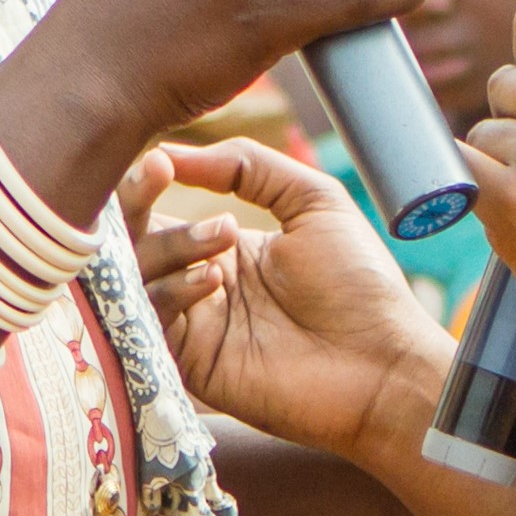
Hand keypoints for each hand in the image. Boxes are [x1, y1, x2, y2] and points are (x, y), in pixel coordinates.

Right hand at [138, 139, 452, 456]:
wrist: (383, 365)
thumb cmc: (360, 285)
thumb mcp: (313, 200)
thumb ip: (247, 165)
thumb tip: (172, 151)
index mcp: (221, 248)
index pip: (156, 212)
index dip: (144, 183)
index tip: (159, 161)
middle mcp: (197, 284)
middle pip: (131, 241)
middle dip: (138, 204)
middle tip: (161, 176)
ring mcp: (191, 326)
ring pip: (134, 277)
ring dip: (169, 244)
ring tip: (223, 235)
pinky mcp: (190, 364)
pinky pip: (151, 322)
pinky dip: (174, 290)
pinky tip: (215, 279)